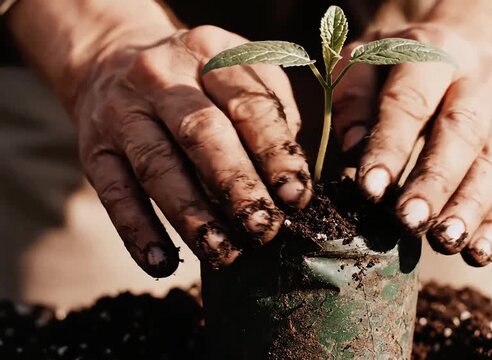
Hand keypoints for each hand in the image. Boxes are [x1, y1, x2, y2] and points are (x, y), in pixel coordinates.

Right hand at [74, 26, 310, 275]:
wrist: (112, 61)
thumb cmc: (197, 79)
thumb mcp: (237, 73)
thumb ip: (271, 116)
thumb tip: (292, 184)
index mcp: (210, 54)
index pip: (248, 103)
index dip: (275, 152)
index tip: (296, 196)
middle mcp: (162, 78)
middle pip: (201, 133)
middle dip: (236, 186)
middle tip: (263, 229)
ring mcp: (122, 113)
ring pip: (157, 167)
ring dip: (193, 216)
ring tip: (224, 253)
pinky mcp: (94, 149)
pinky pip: (114, 193)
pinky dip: (138, 231)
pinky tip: (162, 262)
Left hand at [333, 1, 491, 266]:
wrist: (467, 52)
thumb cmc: (399, 66)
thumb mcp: (366, 63)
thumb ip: (354, 101)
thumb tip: (351, 151)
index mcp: (433, 53)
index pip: (411, 101)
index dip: (390, 146)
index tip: (370, 190)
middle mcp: (478, 82)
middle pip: (463, 133)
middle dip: (436, 182)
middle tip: (411, 223)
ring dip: (471, 208)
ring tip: (447, 243)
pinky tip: (478, 253)